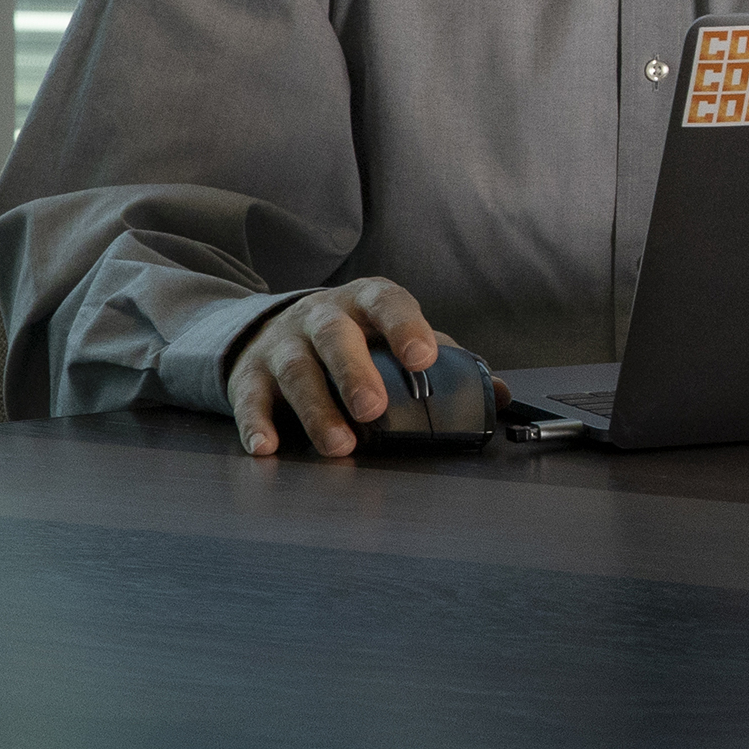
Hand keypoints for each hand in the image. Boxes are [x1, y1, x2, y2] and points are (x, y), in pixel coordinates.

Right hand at [224, 279, 454, 459]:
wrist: (270, 330)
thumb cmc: (353, 338)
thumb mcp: (394, 337)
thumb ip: (446, 361)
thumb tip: (500, 395)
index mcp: (366, 302)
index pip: (388, 303)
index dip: (406, 327)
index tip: (424, 358)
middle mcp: (321, 318)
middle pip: (336, 337)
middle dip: (355, 372)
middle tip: (374, 408)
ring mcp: (282, 345)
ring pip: (297, 372)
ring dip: (317, 410)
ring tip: (339, 444)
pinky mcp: (248, 375)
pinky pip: (250, 399)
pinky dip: (256, 423)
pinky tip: (268, 446)